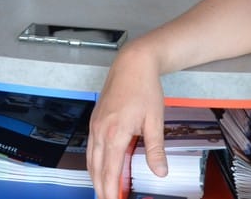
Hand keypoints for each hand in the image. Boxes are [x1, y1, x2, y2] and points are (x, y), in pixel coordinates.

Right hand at [87, 46, 167, 198]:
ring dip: (96, 177)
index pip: (109, 172)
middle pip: (96, 169)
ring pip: (90, 159)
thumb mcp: (154, 120)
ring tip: (104, 191)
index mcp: (115, 133)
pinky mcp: (95, 120)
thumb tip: (160, 172)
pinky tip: (101, 168)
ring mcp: (95, 125)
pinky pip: (91, 148)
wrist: (132, 63)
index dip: (110, 192)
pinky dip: (94, 163)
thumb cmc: (144, 87)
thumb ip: (155, 149)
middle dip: (101, 189)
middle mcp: (100, 131)